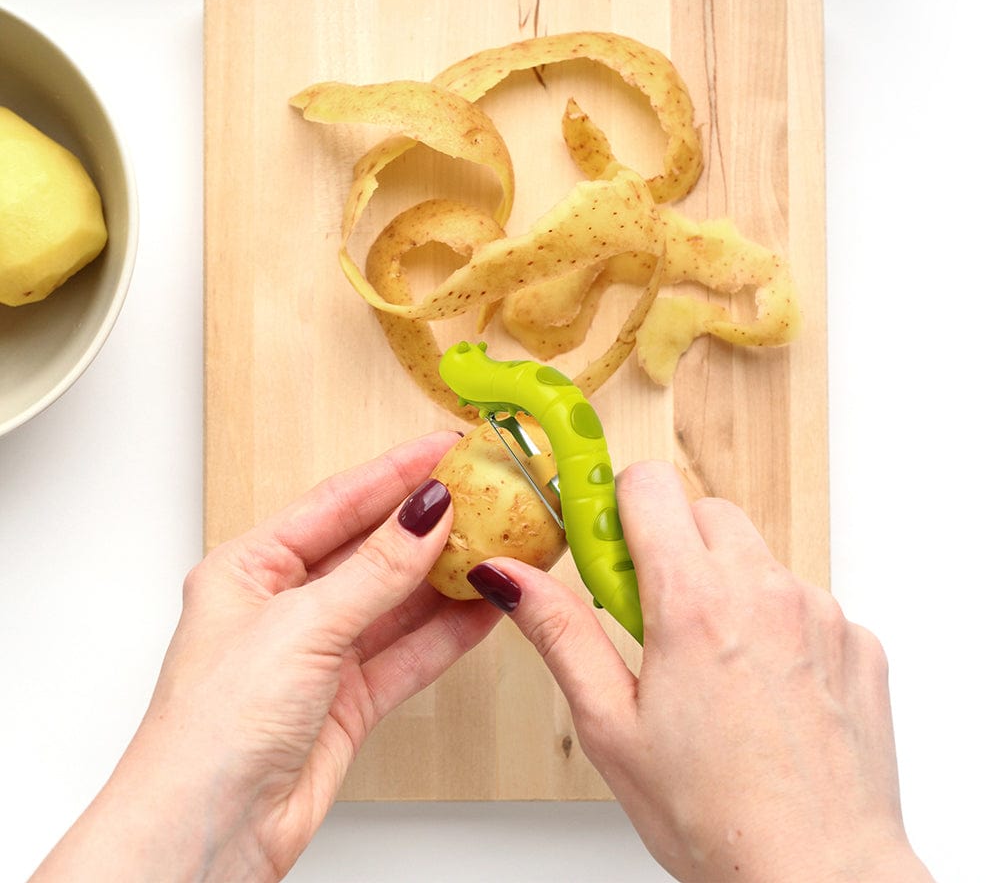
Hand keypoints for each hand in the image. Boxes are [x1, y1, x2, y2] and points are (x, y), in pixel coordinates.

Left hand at [32, 431, 499, 882]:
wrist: (205, 839)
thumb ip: (374, 572)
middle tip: (481, 493)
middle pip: (370, 548)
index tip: (443, 448)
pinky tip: (481, 608)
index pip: (336, 503)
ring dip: (444, 577)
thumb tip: (426, 515)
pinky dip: (446, 632)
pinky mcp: (348, 698)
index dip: (394, 472)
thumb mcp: (301, 629)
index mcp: (250, 569)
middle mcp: (285, 606)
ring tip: (495, 544)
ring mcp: (320, 653)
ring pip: (396, 601)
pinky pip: (408, 652)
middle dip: (425, 522)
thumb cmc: (210, 732)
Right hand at [468, 461, 933, 881]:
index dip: (619, 508)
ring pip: (756, 555)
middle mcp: (764, 590)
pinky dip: (777, 623)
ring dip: (727, 585)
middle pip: (705, 511)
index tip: (608, 548)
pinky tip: (764, 687)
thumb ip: (559, 631)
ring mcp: (819, 612)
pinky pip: (803, 599)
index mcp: (693, 601)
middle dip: (673, 546)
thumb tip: (508, 576)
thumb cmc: (714, 818)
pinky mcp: (857, 640)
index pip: (650, 483)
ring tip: (714, 665)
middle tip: (656, 615)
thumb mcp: (610, 725)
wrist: (820, 880)